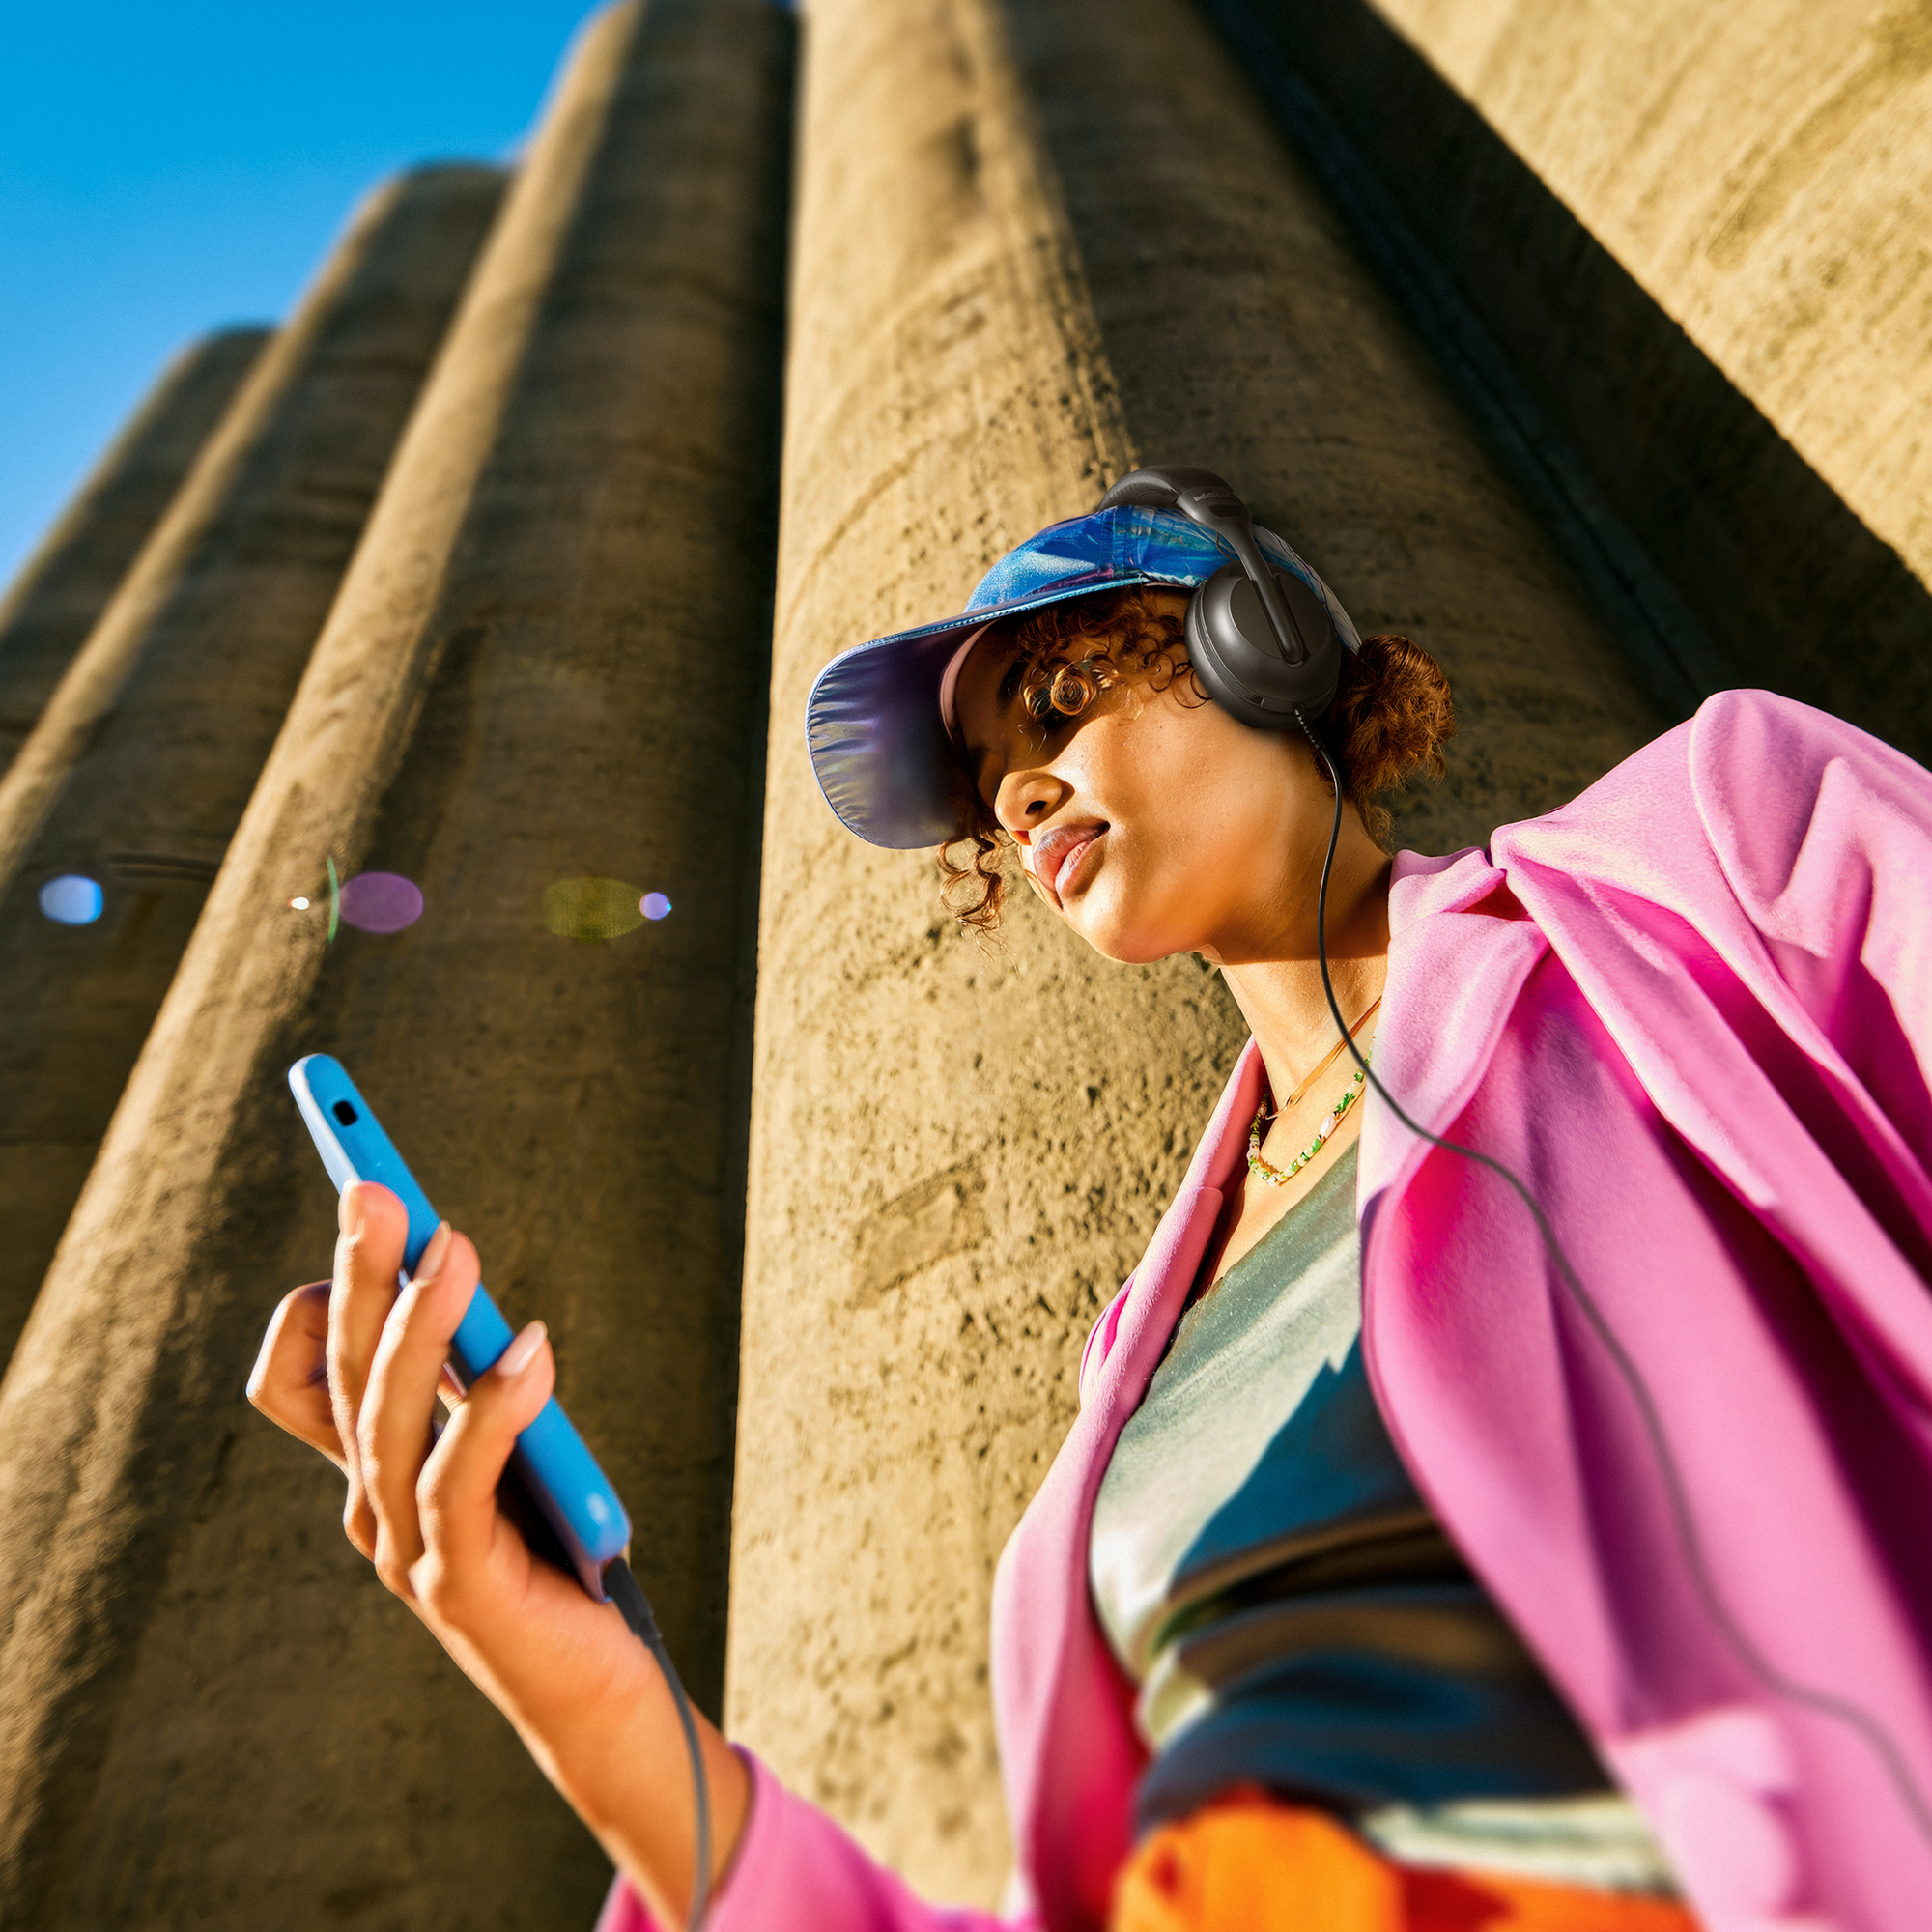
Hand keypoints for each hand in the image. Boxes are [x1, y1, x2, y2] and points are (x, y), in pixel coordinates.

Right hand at [247, 1181, 746, 1921]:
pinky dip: (493, 1408)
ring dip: (419, 1324)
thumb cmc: (558, 1552)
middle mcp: (370, 1507)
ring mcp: (406, 1550)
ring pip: (388, 1418)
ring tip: (458, 1246)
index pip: (302, 1377)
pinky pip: (460, 1481)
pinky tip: (534, 1348)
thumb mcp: (507, 1448)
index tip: (366, 1202)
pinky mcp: (460, 1585)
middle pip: (343, 1374)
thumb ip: (473, 1384)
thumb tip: (457, 1272)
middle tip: (377, 1185)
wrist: (599, 1686)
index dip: (322, 1297)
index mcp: (373, 1470)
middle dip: (358, 1273)